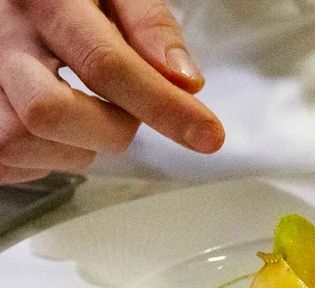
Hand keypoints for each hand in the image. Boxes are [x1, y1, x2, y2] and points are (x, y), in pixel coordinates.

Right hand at [0, 0, 223, 183]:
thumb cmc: (76, 0)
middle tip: (124, 115)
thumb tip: (185, 81)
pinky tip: (61, 130)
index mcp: (44, 0)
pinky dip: (50, 156)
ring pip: (25, 142)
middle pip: (49, 112)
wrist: (19, 6)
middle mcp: (1, 40)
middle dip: (108, 130)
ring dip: (78, 146)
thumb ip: (149, 25)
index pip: (105, 63)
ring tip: (87, 115)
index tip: (207, 135)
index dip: (162, 106)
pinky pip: (11, 160)